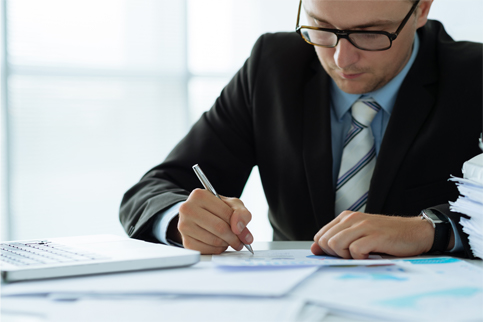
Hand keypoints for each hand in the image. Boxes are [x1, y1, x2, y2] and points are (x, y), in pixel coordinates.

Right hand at [177, 189, 252, 254]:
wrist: (198, 215)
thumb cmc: (216, 209)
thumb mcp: (231, 205)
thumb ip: (241, 213)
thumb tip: (239, 228)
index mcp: (199, 195)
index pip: (226, 213)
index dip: (240, 226)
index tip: (245, 233)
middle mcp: (188, 208)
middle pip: (219, 228)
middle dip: (234, 238)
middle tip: (240, 242)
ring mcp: (184, 226)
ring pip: (213, 240)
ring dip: (226, 244)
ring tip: (228, 240)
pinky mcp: (185, 241)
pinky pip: (206, 250)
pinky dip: (217, 250)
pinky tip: (219, 244)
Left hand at [311, 211, 435, 258]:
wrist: (416, 232)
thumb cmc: (388, 236)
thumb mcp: (359, 235)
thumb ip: (337, 240)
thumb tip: (315, 250)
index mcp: (346, 217)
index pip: (320, 236)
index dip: (326, 250)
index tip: (339, 256)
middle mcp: (352, 218)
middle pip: (325, 241)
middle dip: (334, 254)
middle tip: (351, 257)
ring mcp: (364, 226)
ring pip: (336, 244)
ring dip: (346, 256)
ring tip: (361, 256)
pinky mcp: (375, 235)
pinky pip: (354, 250)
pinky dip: (360, 258)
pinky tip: (370, 256)